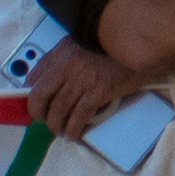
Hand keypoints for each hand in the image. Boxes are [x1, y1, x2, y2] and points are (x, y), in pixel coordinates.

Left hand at [25, 35, 143, 139]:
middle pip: (39, 97)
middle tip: (46, 120)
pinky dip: (73, 128)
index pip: (34, 78)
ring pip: (58, 110)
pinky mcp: (97, 92)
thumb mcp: (86, 42)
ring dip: (56, 125)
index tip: (39, 104)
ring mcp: (80, 80)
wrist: (142, 41)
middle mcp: (65, 66)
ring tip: (61, 131)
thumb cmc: (116, 43)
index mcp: (61, 53)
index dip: (33, 95)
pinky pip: (79, 116)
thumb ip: (68, 56)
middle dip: (39, 114)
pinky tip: (74, 134)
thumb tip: (56, 78)